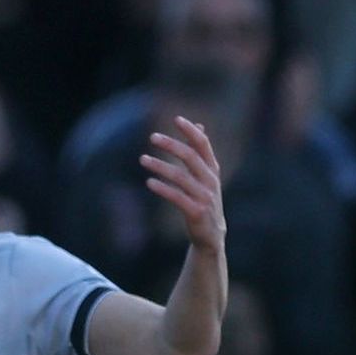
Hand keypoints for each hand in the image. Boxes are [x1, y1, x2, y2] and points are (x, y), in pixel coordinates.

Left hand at [139, 117, 227, 252]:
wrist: (211, 235)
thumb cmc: (204, 200)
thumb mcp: (207, 175)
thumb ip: (201, 152)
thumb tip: (200, 126)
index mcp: (212, 169)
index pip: (204, 145)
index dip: (191, 131)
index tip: (176, 119)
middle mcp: (210, 181)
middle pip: (191, 157)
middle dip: (171, 145)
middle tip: (152, 137)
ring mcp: (205, 197)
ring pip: (181, 176)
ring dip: (160, 166)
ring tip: (143, 159)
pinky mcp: (196, 212)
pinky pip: (178, 197)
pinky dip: (163, 189)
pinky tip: (149, 182)